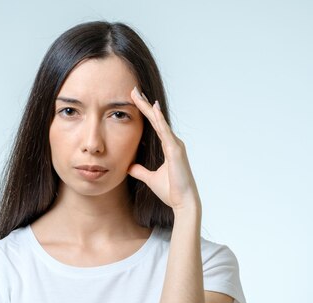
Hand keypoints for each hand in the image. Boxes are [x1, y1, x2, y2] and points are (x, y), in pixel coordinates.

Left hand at [128, 86, 200, 212]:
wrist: (183, 202)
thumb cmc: (171, 191)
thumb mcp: (150, 178)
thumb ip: (140, 171)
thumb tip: (129, 167)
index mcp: (168, 147)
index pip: (154, 125)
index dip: (145, 112)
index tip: (135, 100)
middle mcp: (173, 143)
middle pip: (156, 119)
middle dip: (145, 104)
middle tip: (134, 90)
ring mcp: (175, 145)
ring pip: (160, 122)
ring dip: (149, 108)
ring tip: (138, 95)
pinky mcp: (175, 151)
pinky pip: (165, 132)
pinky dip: (159, 120)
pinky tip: (153, 108)